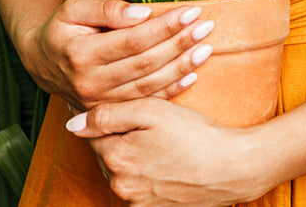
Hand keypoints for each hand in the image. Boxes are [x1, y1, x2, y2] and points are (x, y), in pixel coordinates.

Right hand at [20, 0, 214, 108]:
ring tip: (206, 47)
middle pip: (146, 64)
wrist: (43, 62)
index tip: (191, 11)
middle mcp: (91, 83)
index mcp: (81, 55)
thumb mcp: (74, 8)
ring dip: (182, 66)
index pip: (133, 40)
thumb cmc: (63, 29)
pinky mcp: (111, 111)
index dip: (164, 27)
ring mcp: (102, 102)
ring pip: (150, 86)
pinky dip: (173, 90)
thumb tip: (143, 13)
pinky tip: (193, 74)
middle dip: (179, 43)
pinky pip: (147, 103)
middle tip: (206, 26)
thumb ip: (106, 9)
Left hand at [65, 99, 274, 206]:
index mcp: (115, 159)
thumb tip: (72, 123)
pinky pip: (139, 187)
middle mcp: (120, 186)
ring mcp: (137, 202)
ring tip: (160, 140)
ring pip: (123, 170)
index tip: (122, 108)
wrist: (233, 168)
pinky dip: (147, 172)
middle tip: (148, 122)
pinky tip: (166, 160)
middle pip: (108, 153)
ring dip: (133, 154)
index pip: (92, 133)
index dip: (105, 116)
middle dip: (120, 136)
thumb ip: (107, 115)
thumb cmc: (194, 135)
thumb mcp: (151, 111)